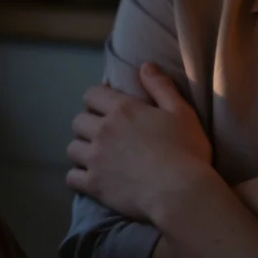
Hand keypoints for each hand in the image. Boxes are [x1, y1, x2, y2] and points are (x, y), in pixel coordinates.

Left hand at [65, 62, 217, 223]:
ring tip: (95, 156)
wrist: (180, 192)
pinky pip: (71, 178)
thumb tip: (144, 66)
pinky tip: (90, 178)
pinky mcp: (94, 185)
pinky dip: (78, 177)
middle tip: (102, 134)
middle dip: (87, 124)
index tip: (106, 107)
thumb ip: (161, 87)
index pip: (91, 94)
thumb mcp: (181, 112)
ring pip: (71, 148)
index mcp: (122, 110)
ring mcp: (95, 159)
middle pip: (78, 121)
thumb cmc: (186, 150)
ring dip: (81, 150)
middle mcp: (103, 131)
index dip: (97, 99)